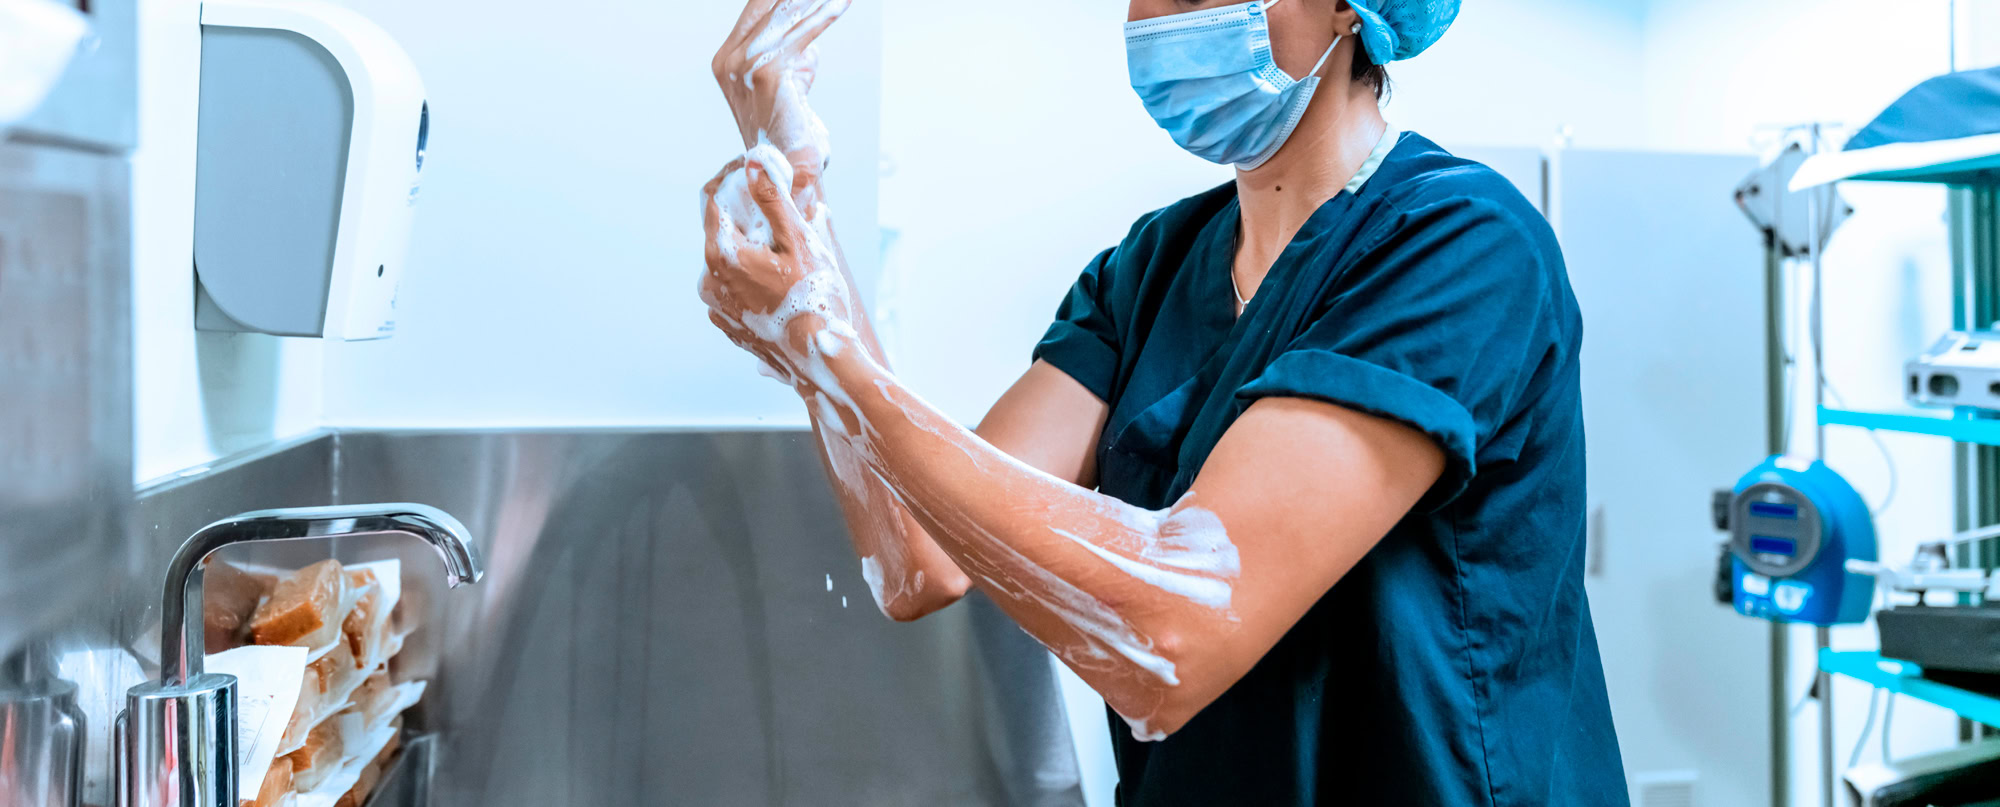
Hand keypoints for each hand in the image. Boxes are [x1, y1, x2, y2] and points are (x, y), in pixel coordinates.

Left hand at [700, 152, 856, 390]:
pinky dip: (754, 280)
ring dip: (755, 251)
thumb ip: (772, 198)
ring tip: (792, 259)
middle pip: (723, 232)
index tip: (759, 175)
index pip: (713, 201)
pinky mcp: (728, 325)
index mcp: (721, 254)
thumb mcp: (798, 239)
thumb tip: (752, 162)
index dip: (735, 181)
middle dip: (751, 220)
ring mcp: (716, 306)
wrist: (822, 361)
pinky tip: (783, 286)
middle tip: (786, 219)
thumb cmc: (815, 298)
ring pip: (731, 262)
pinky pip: (735, 289)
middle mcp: (709, 281)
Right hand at [713, 0, 850, 192]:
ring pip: (786, 15)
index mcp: (727, 60)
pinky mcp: (767, 73)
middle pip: (767, 5)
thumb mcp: (789, 82)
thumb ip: (793, 56)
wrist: (789, 174)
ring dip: (813, 0)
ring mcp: (744, 66)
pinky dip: (825, 15)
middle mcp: (729, 61)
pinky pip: (803, 34)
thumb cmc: (792, 132)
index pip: (758, 9)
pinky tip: (842, 2)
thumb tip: (809, 40)